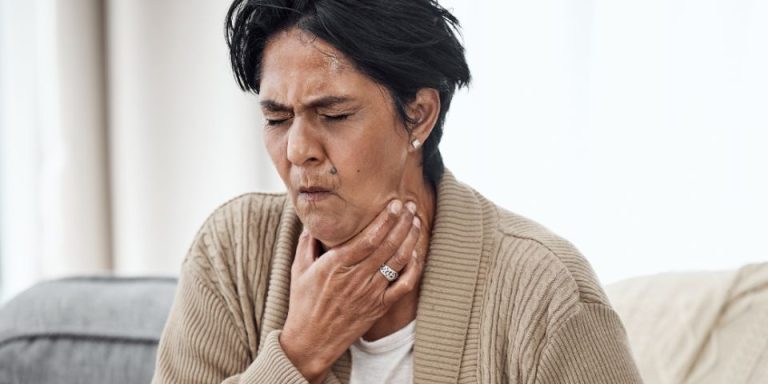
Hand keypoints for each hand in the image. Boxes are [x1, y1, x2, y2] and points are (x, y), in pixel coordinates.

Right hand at [279, 199, 424, 382]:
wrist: (311, 341)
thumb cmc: (303, 304)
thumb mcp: (298, 269)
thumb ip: (307, 243)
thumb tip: (312, 221)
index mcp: (336, 265)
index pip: (368, 238)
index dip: (385, 220)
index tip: (394, 204)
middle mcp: (356, 278)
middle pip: (387, 245)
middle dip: (402, 222)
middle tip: (409, 205)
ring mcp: (370, 293)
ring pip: (397, 261)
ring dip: (410, 239)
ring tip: (415, 222)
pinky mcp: (379, 307)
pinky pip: (403, 285)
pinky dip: (413, 268)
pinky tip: (415, 253)